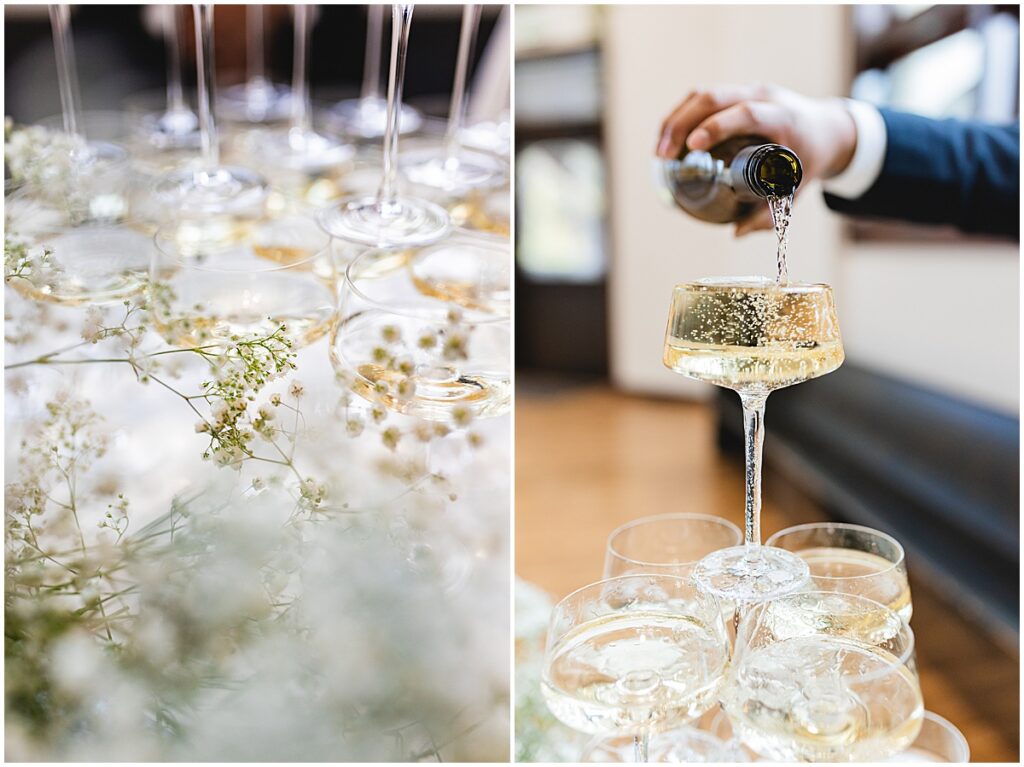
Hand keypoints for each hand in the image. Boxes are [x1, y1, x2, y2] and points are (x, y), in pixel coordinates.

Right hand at [656, 84, 856, 233]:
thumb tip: (737, 233)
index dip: (717, 126)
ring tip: (660, 152)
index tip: (693, 146)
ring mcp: (747, 91)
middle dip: (682, 125)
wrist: (827, 128)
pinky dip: (680, 116)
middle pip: (715, 98)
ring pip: (702, 95)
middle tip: (664, 156)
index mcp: (783, 118)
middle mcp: (764, 97)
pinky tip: (666, 139)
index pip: (747, 113)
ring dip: (675, 120)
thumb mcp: (797, 186)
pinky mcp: (735, 93)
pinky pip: (701, 98)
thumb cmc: (810, 159)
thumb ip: (770, 213)